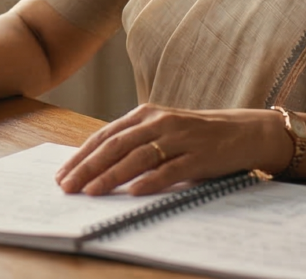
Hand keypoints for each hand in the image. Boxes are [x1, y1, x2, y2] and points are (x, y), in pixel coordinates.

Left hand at [55, 105, 292, 195]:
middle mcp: (159, 122)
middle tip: (68, 187)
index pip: (105, 136)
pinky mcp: (198, 156)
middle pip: (115, 146)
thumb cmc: (195, 135)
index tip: (62, 174)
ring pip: (137, 158)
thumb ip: (134, 142)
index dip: (81, 156)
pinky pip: (169, 170)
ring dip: (111, 176)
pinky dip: (149, 181)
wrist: (242, 131)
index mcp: (145, 114)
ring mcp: (179, 138)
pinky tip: (132, 192)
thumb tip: (95, 165)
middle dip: (88, 167)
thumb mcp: (161, 131)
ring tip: (91, 191)